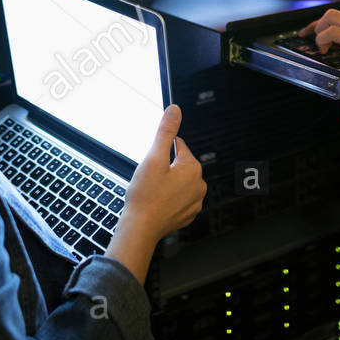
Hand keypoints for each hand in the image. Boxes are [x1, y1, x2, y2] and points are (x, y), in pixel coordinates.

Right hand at [105, 106, 205, 283]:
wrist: (140, 228)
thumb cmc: (145, 196)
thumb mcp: (153, 158)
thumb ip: (165, 132)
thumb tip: (175, 111)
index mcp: (193, 169)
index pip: (179, 146)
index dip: (162, 151)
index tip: (153, 160)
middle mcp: (199, 186)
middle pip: (180, 165)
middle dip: (164, 168)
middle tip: (150, 178)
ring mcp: (194, 202)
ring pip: (179, 182)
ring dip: (167, 183)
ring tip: (152, 191)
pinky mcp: (187, 215)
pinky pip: (178, 199)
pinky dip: (168, 198)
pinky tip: (156, 202)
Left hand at [298, 2, 339, 76]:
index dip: (338, 20)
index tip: (331, 27)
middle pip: (336, 12)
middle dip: (319, 22)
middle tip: (310, 32)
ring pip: (330, 17)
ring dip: (318, 30)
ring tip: (317, 42)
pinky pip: (332, 34)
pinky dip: (322, 39)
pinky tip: (324, 48)